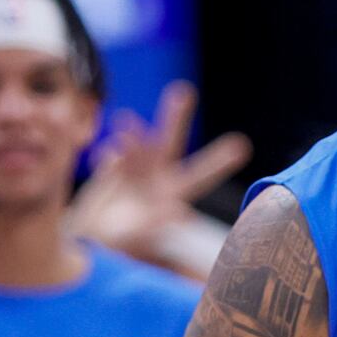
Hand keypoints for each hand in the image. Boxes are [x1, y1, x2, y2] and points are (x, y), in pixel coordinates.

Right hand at [68, 81, 252, 267]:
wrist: (95, 240)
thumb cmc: (124, 244)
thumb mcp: (140, 240)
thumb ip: (157, 227)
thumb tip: (179, 213)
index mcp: (174, 195)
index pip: (201, 175)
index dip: (219, 161)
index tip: (241, 145)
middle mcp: (157, 176)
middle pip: (169, 141)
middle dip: (175, 116)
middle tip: (183, 91)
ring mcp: (134, 169)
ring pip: (136, 142)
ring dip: (131, 131)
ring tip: (125, 121)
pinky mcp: (112, 166)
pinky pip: (112, 154)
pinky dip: (110, 153)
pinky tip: (106, 158)